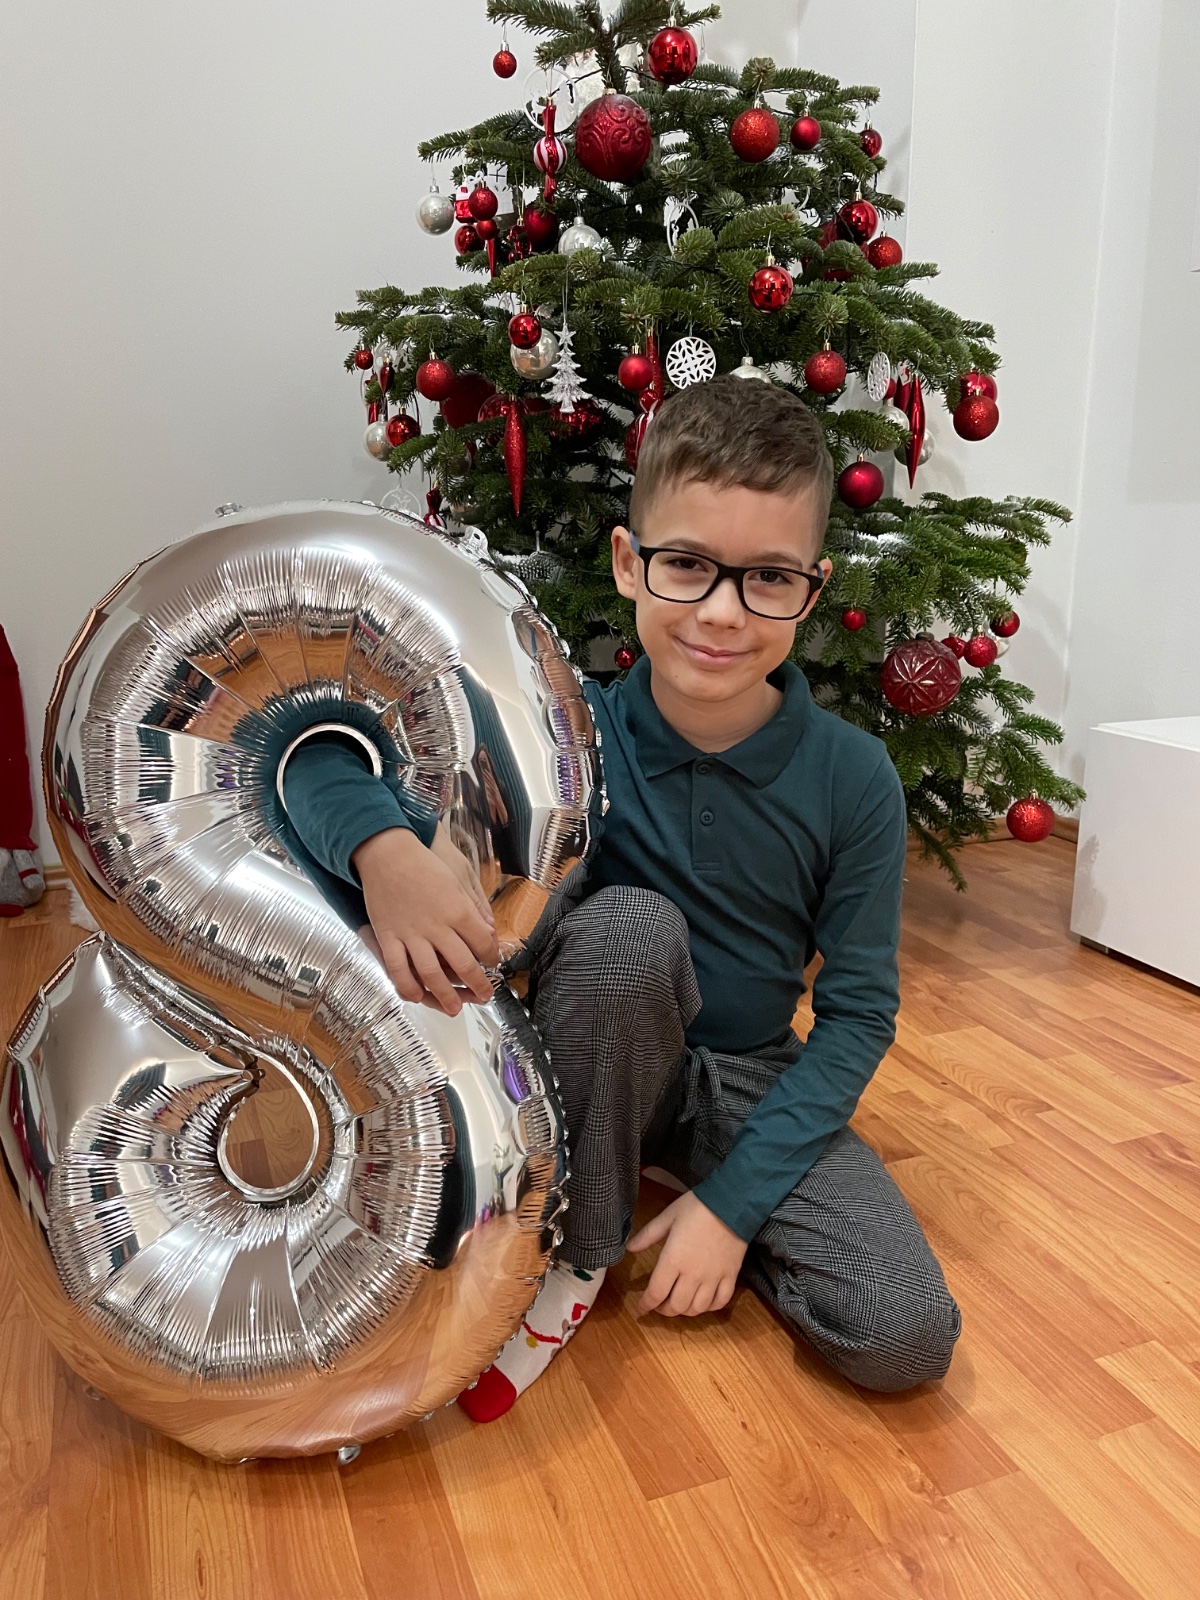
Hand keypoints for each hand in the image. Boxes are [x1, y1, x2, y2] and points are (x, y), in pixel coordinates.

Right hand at [352, 825, 498, 1016]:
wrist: (387, 854)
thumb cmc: (425, 865)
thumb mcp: (457, 881)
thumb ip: (473, 908)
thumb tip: (490, 930)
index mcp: (458, 911)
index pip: (483, 944)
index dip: (491, 958)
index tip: (492, 964)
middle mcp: (437, 927)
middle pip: (463, 965)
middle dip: (478, 984)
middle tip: (485, 995)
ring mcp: (411, 934)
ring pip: (432, 974)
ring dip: (446, 995)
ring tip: (455, 1008)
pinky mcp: (388, 937)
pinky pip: (398, 969)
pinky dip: (408, 987)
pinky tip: (417, 997)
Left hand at [626, 1190, 747, 1317]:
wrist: (732, 1202)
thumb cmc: (697, 1207)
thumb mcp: (668, 1217)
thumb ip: (648, 1235)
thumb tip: (630, 1248)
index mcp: (673, 1259)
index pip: (656, 1292)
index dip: (646, 1304)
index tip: (642, 1308)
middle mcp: (692, 1274)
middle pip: (676, 1306)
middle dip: (664, 1310)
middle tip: (659, 1305)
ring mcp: (713, 1277)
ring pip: (697, 1308)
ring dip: (685, 1311)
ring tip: (679, 1303)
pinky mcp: (731, 1276)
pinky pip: (720, 1302)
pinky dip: (709, 1307)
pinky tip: (703, 1302)